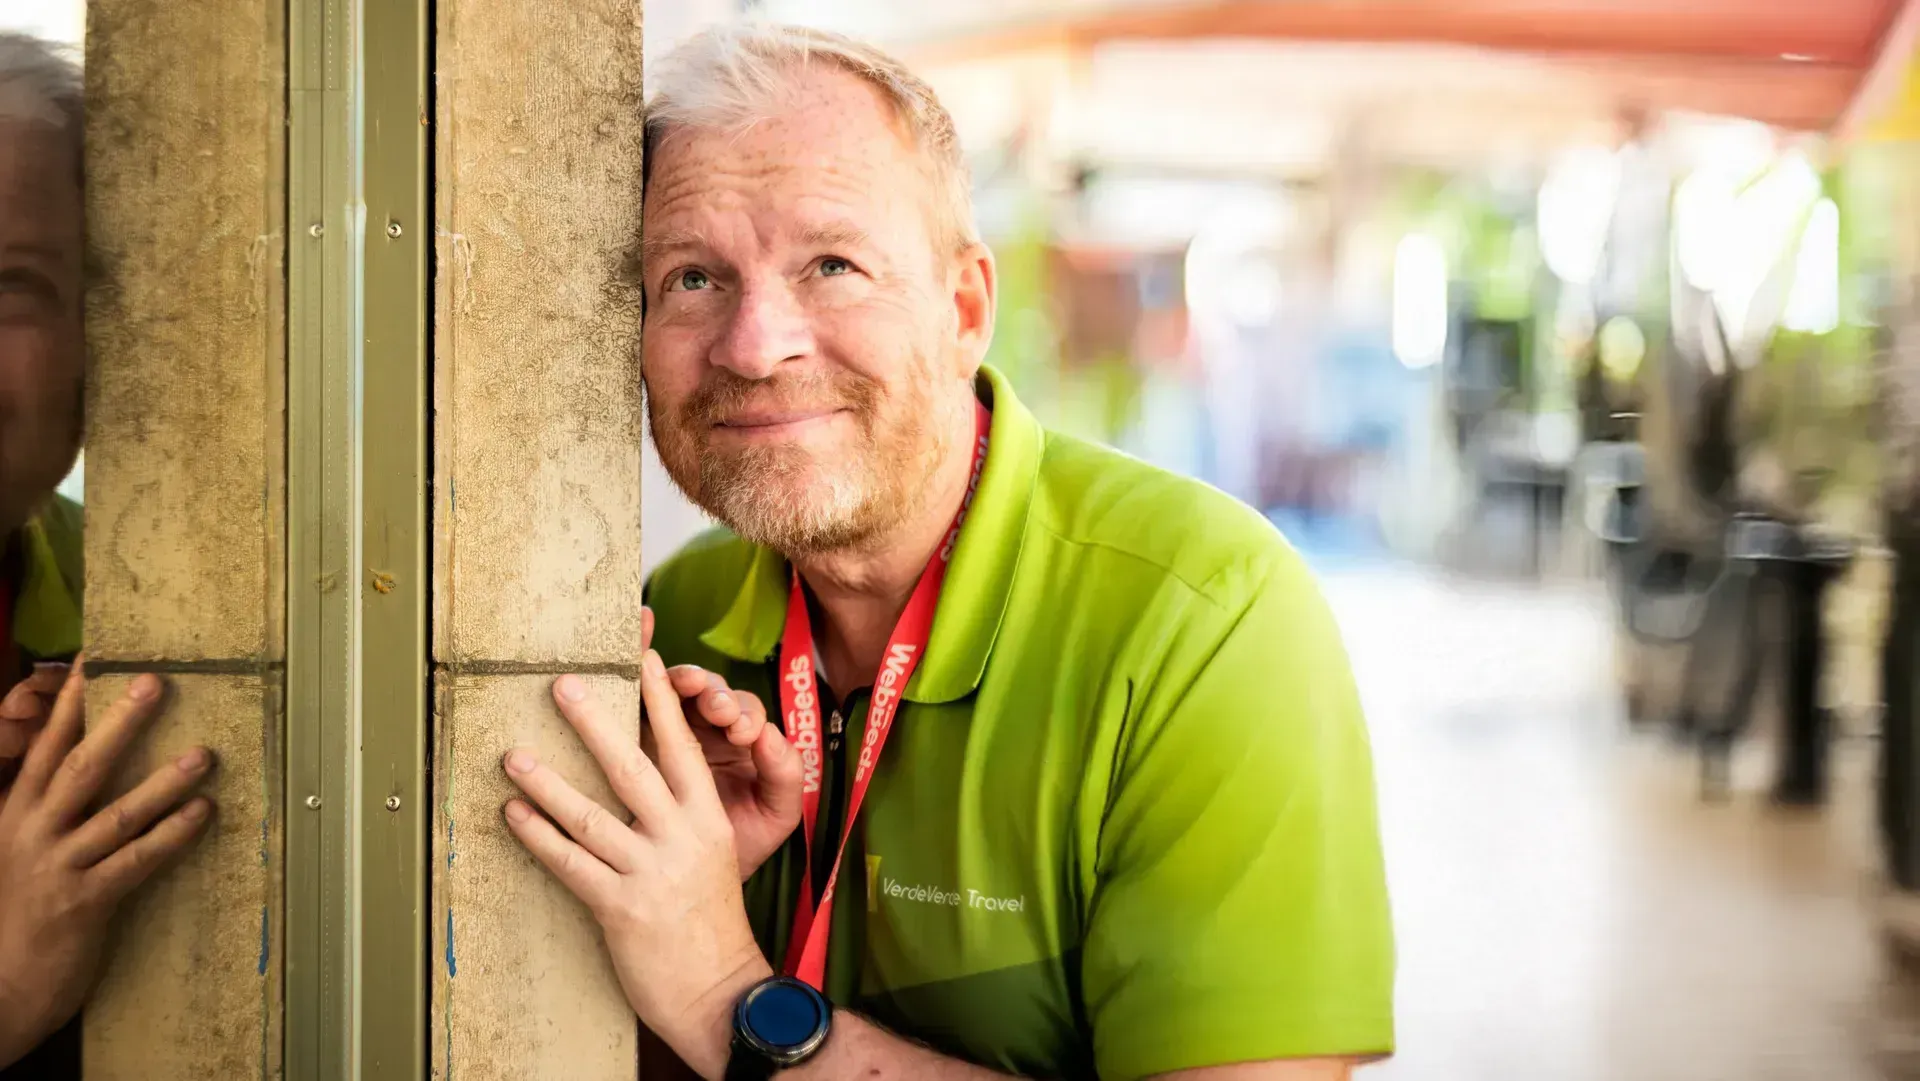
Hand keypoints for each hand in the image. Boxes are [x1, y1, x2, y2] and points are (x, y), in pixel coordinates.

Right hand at [0, 665, 214, 1067]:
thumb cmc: (19, 908)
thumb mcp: (21, 846)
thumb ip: (49, 803)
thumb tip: (93, 753)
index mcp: (14, 811)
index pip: (44, 745)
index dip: (68, 702)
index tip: (94, 658)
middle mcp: (31, 831)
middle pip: (78, 765)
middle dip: (117, 721)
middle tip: (156, 683)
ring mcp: (56, 866)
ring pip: (114, 813)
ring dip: (162, 783)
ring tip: (204, 754)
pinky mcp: (83, 903)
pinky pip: (135, 861)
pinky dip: (171, 835)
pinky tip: (202, 813)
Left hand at [502, 650, 771, 1080]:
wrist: (720, 989)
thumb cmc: (711, 921)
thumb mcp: (714, 856)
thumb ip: (684, 816)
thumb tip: (644, 775)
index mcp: (709, 819)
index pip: (682, 747)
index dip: (661, 701)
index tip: (643, 657)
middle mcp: (683, 837)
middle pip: (634, 766)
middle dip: (596, 721)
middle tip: (562, 685)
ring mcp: (651, 872)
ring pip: (591, 815)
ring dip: (548, 782)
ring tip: (514, 756)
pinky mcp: (622, 907)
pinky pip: (571, 864)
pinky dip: (538, 836)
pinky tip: (513, 815)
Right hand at [642, 607, 802, 880]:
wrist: (695, 882)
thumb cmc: (740, 842)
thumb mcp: (775, 815)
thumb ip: (784, 775)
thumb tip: (771, 735)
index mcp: (744, 742)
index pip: (746, 713)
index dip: (743, 715)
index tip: (741, 732)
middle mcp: (708, 728)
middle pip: (709, 693)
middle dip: (710, 692)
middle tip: (709, 703)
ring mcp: (668, 727)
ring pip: (671, 690)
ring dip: (673, 679)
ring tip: (669, 677)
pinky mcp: (634, 734)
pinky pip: (634, 699)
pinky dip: (634, 672)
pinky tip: (631, 655)